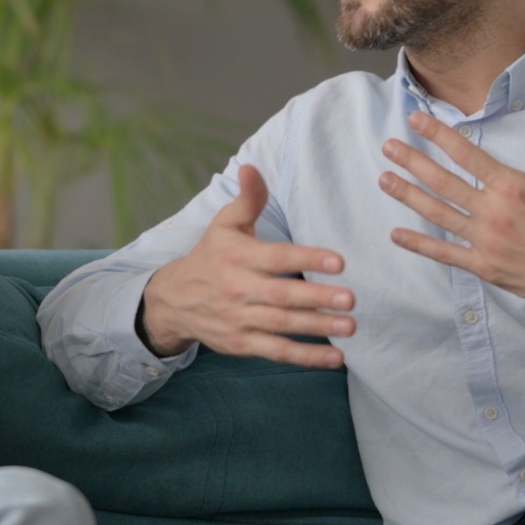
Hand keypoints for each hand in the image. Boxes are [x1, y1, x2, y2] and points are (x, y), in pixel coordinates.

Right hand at [140, 165, 353, 367]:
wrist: (174, 300)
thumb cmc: (211, 256)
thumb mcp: (225, 224)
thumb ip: (248, 199)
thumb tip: (251, 167)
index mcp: (238, 256)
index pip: (277, 257)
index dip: (308, 258)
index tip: (340, 262)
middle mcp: (238, 288)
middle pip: (282, 295)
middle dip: (317, 298)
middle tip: (351, 299)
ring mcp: (239, 319)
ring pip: (282, 325)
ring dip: (317, 328)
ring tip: (350, 326)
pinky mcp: (241, 344)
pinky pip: (277, 352)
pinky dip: (306, 357)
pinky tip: (336, 358)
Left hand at [379, 98, 524, 324]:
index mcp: (514, 188)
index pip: (467, 155)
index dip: (438, 136)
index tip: (415, 121)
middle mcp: (493, 214)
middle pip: (442, 183)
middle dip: (412, 162)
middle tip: (388, 146)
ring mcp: (486, 243)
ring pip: (437, 215)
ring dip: (408, 196)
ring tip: (384, 179)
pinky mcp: (486, 268)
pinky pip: (445, 254)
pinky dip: (420, 245)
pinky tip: (397, 235)